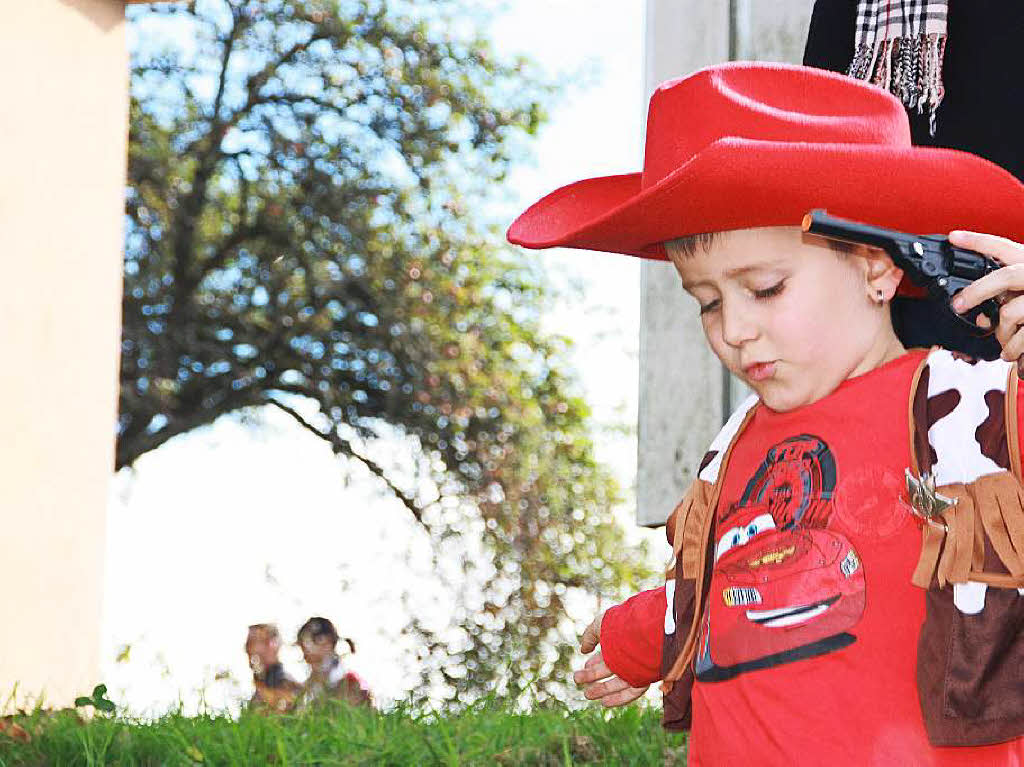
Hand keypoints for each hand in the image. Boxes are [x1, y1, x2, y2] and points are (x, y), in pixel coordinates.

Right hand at [572, 612, 648, 706]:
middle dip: (593, 676)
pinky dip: (619, 698)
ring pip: (619, 683)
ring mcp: (638, 667)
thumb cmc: (622, 624)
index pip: (606, 655)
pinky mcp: (646, 677)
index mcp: (620, 641)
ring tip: (586, 694)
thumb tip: (583, 650)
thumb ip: (589, 636)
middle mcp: (630, 655)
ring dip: (602, 690)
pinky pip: (632, 692)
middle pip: (610, 669)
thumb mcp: (600, 626)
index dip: (594, 662)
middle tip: (577, 679)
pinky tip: (604, 702)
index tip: (584, 666)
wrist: (645, 629)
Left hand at [948, 230, 1023, 369]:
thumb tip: (982, 315)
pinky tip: (1010, 354)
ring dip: (1001, 332)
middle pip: (1005, 276)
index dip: (978, 241)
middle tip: (958, 304)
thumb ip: (1009, 292)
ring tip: (1002, 341)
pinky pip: (1023, 337)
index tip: (954, 237)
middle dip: (977, 291)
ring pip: (1011, 312)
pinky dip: (1013, 349)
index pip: (1005, 246)